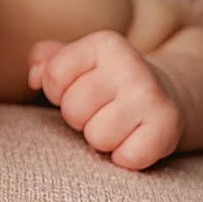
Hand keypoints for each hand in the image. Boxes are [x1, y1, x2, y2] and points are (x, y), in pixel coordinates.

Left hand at [27, 30, 183, 170]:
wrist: (162, 93)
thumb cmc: (105, 80)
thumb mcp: (77, 60)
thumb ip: (46, 60)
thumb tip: (34, 76)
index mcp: (103, 43)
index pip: (54, 76)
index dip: (57, 91)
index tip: (76, 89)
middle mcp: (130, 64)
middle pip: (74, 110)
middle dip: (80, 117)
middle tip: (100, 110)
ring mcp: (151, 95)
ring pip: (97, 137)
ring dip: (102, 139)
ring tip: (116, 124)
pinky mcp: (168, 126)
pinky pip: (127, 158)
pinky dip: (126, 157)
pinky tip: (134, 139)